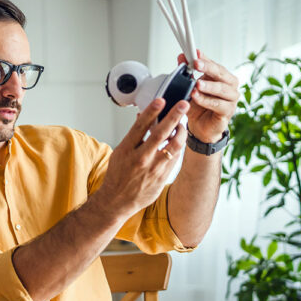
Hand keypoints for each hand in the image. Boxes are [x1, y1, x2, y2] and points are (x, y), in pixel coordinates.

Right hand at [98, 97, 187, 214]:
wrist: (117, 200)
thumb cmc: (117, 175)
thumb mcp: (120, 153)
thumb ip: (133, 136)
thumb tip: (141, 117)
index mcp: (127, 150)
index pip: (140, 126)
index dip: (151, 111)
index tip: (161, 100)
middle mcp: (140, 158)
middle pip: (160, 133)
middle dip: (174, 116)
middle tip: (183, 104)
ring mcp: (153, 168)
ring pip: (174, 145)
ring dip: (181, 132)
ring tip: (182, 124)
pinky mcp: (162, 176)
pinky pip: (175, 158)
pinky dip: (178, 147)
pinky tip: (178, 140)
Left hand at [179, 51, 238, 142]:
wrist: (201, 126)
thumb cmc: (199, 105)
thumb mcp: (191, 87)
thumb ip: (188, 72)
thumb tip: (181, 56)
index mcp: (223, 77)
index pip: (215, 65)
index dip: (205, 59)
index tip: (195, 53)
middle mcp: (230, 86)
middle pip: (221, 74)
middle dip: (208, 68)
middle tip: (196, 64)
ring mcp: (231, 100)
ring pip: (222, 90)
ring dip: (208, 86)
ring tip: (196, 83)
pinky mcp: (228, 112)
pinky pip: (218, 105)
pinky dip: (206, 101)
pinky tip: (196, 97)